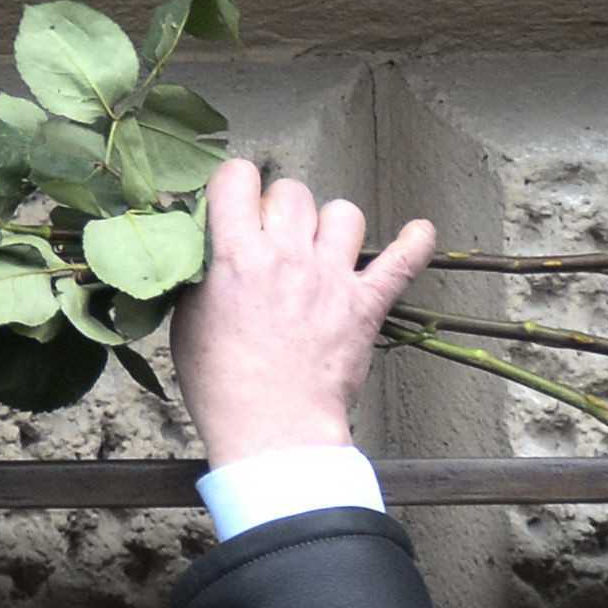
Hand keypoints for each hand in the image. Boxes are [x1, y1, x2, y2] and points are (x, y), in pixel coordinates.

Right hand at [170, 155, 435, 465]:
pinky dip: (415, 245)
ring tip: (320, 248)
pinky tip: (420, 232)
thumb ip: (199, 271)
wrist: (273, 430)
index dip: (234, 185)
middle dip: (280, 208)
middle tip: (273, 239)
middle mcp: (287, 255)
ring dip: (329, 225)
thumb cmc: (221, 383)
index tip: (233, 203)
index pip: (237, 177)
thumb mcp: (187, 317)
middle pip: (292, 191)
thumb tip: (205, 244)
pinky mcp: (365, 306)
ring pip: (343, 213)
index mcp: (236, 254)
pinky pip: (402, 262)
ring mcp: (331, 278)